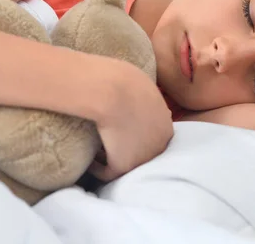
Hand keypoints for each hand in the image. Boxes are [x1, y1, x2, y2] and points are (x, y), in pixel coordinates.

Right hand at [88, 58, 173, 181]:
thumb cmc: (123, 80)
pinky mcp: (124, 166)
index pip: (153, 135)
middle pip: (143, 153)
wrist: (113, 90)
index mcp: (166, 125)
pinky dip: (97, 168)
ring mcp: (143, 157)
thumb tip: (130, 92)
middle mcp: (159, 145)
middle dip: (126, 150)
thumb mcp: (141, 84)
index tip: (120, 130)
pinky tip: (89, 161)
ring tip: (96, 153)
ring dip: (111, 159)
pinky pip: (107, 173)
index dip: (135, 134)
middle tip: (108, 145)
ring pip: (126, 163)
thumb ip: (143, 94)